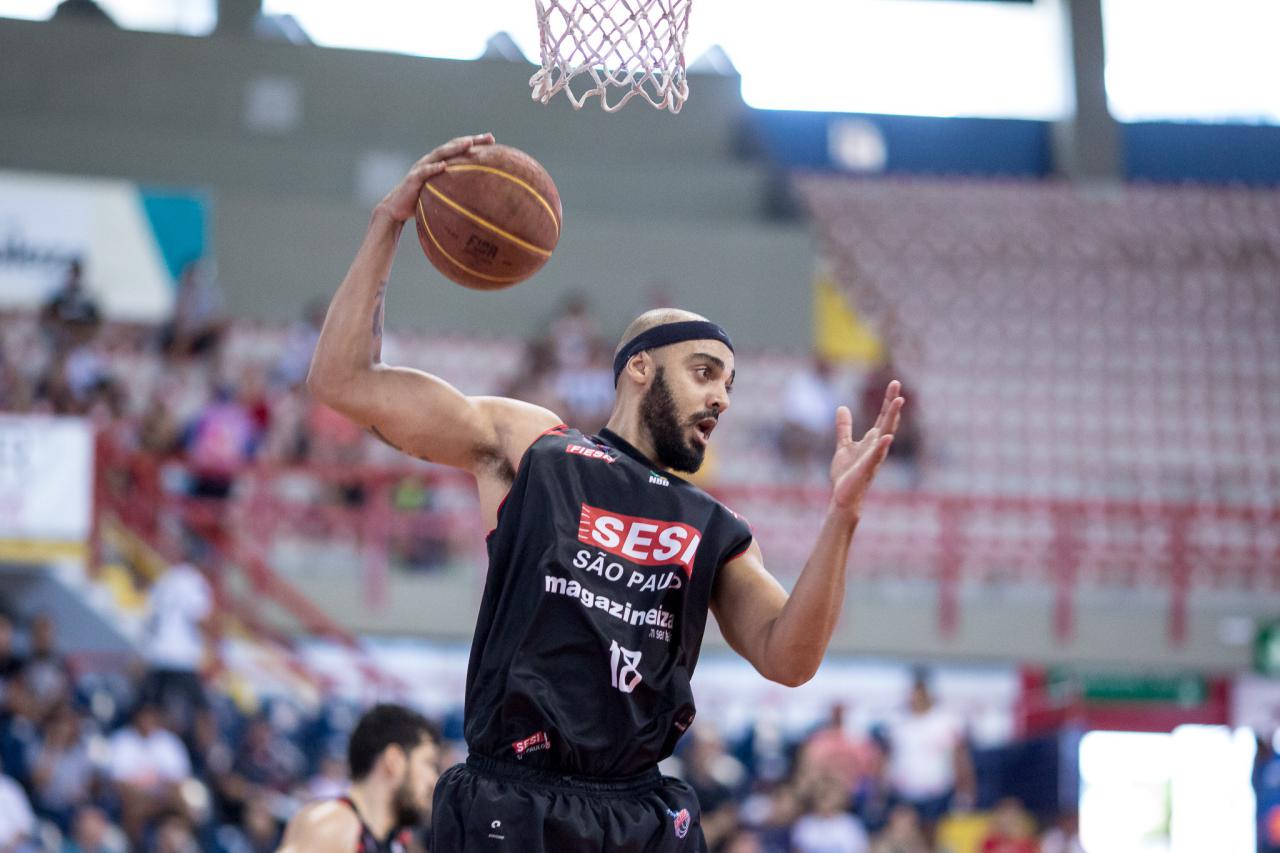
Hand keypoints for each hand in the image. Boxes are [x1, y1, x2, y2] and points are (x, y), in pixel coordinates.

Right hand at [373, 133, 495, 222]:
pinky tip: (444, 166)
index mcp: (439, 163)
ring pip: (440, 154)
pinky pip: (424, 172)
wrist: (396, 208)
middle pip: (452, 146)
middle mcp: (431, 161)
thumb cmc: (421, 201)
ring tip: (468, 143)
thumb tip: (478, 199)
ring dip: (454, 148)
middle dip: (470, 140)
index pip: (458, 149)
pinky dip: (434, 168)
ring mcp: (421, 167)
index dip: (474, 142)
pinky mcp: (413, 178)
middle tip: (488, 138)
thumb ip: (455, 190)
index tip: (492, 139)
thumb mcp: (441, 193)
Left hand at [829, 380, 903, 519]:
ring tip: (898, 401)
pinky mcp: (867, 468)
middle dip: (892, 403)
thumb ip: (844, 428)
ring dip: (892, 418)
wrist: (843, 496)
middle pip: (888, 421)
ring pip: (887, 434)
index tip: (894, 383)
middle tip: (897, 384)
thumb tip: (842, 407)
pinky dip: (882, 446)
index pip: (882, 417)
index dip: (888, 400)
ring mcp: (874, 456)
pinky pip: (876, 455)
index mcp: (872, 440)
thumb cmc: (847, 473)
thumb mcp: (843, 445)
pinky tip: (887, 436)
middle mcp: (877, 446)